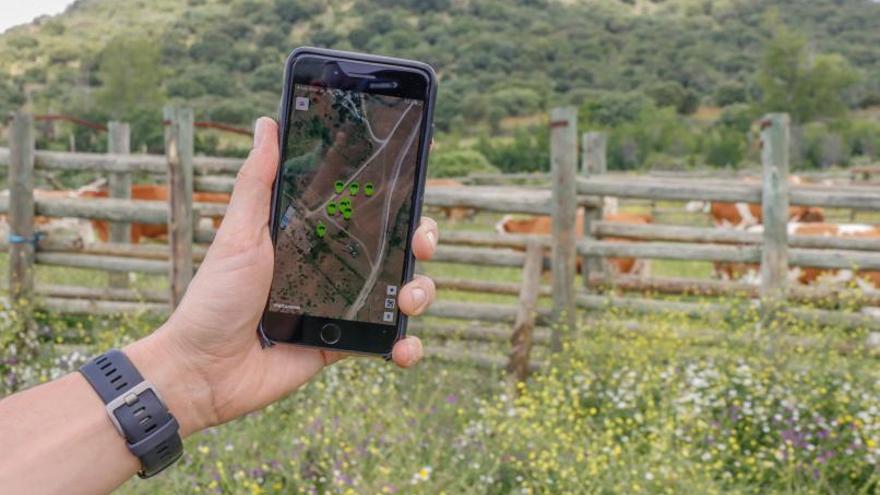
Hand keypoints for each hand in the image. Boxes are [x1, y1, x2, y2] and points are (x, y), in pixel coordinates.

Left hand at [126, 117, 437, 435]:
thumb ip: (259, 181)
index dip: (398, 189)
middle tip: (420, 241)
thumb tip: (267, 122)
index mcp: (312, 236)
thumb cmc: (214, 297)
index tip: (422, 161)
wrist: (203, 370)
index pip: (364, 205)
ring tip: (409, 299)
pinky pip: (386, 341)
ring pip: (401, 289)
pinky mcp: (342, 343)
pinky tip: (404, 348)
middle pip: (396, 244)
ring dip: (420, 290)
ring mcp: (341, 306)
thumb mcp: (239, 233)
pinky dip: (405, 345)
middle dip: (421, 237)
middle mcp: (333, 266)